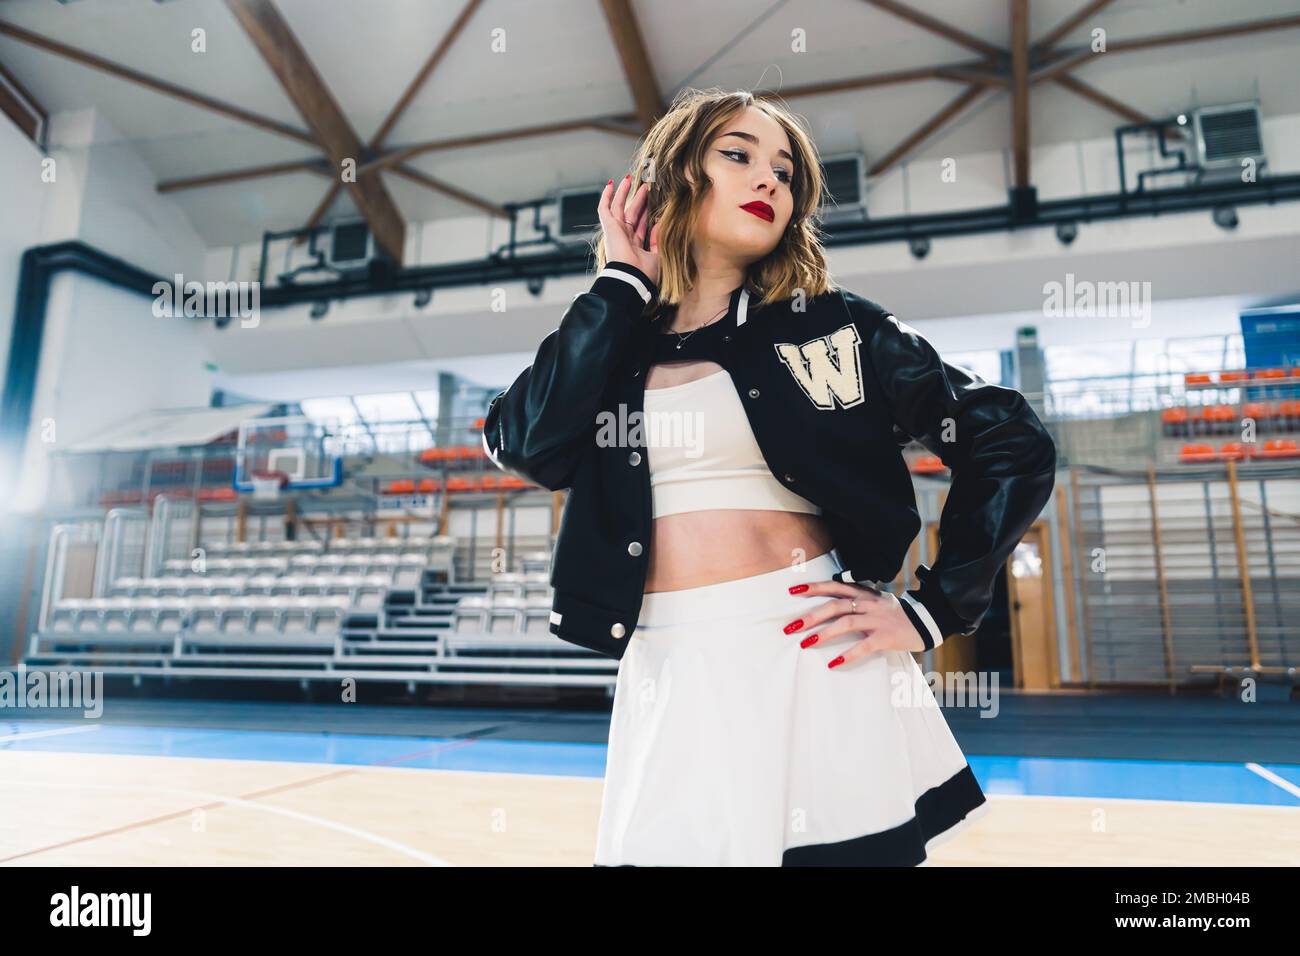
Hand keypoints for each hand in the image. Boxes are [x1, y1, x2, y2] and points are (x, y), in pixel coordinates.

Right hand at [598, 174, 659, 286]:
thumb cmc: (645, 273)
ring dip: (623, 193)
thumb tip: (660, 223)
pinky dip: (606, 196)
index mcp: (634, 246)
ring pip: (618, 207)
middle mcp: (623, 238)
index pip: (640, 225)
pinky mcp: (608, 227)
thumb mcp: (657, 254)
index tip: (653, 201)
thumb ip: (658, 238)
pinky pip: (604, 208)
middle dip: (638, 200)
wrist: (632, 277)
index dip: (646, 213)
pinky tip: (611, 184)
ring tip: (629, 179)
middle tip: (646, 186)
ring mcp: (615, 231)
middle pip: (631, 213)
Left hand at [783, 581, 925, 667]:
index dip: (813, 588)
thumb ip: (854, 599)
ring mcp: (877, 619)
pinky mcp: (886, 637)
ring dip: (823, 633)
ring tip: (805, 643)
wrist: (924, 621)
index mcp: (862, 593)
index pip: (833, 586)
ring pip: (846, 623)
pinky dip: (848, 655)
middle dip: (810, 616)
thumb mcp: (873, 599)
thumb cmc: (893, 613)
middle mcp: (867, 603)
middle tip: (790, 627)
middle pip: (834, 606)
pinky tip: (834, 663)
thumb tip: (826, 603)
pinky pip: (864, 646)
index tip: (792, 591)